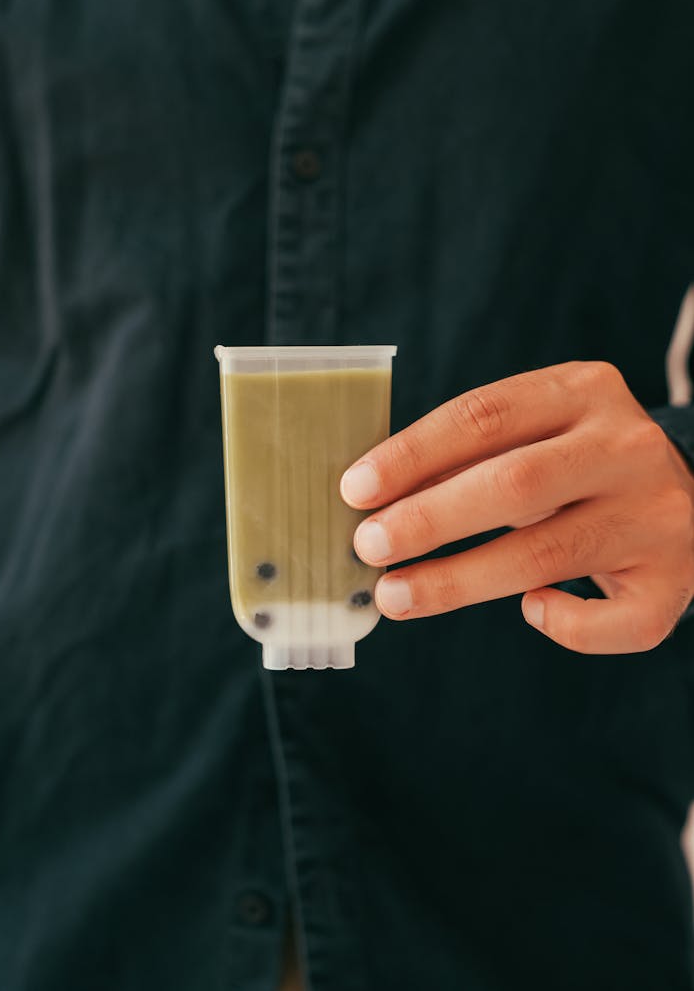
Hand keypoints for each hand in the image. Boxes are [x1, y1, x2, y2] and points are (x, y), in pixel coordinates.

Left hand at [340, 361, 693, 653]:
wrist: (689, 497)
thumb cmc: (576, 466)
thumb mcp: (533, 435)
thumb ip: (468, 457)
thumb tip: (371, 500)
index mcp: (584, 391)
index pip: (486, 415)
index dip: (413, 454)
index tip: (355, 489)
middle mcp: (626, 445)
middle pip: (516, 483)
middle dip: (429, 518)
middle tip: (368, 546)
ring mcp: (658, 513)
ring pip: (548, 555)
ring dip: (459, 580)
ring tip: (395, 596)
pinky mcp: (676, 578)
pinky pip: (613, 620)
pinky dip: (564, 624)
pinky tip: (532, 609)